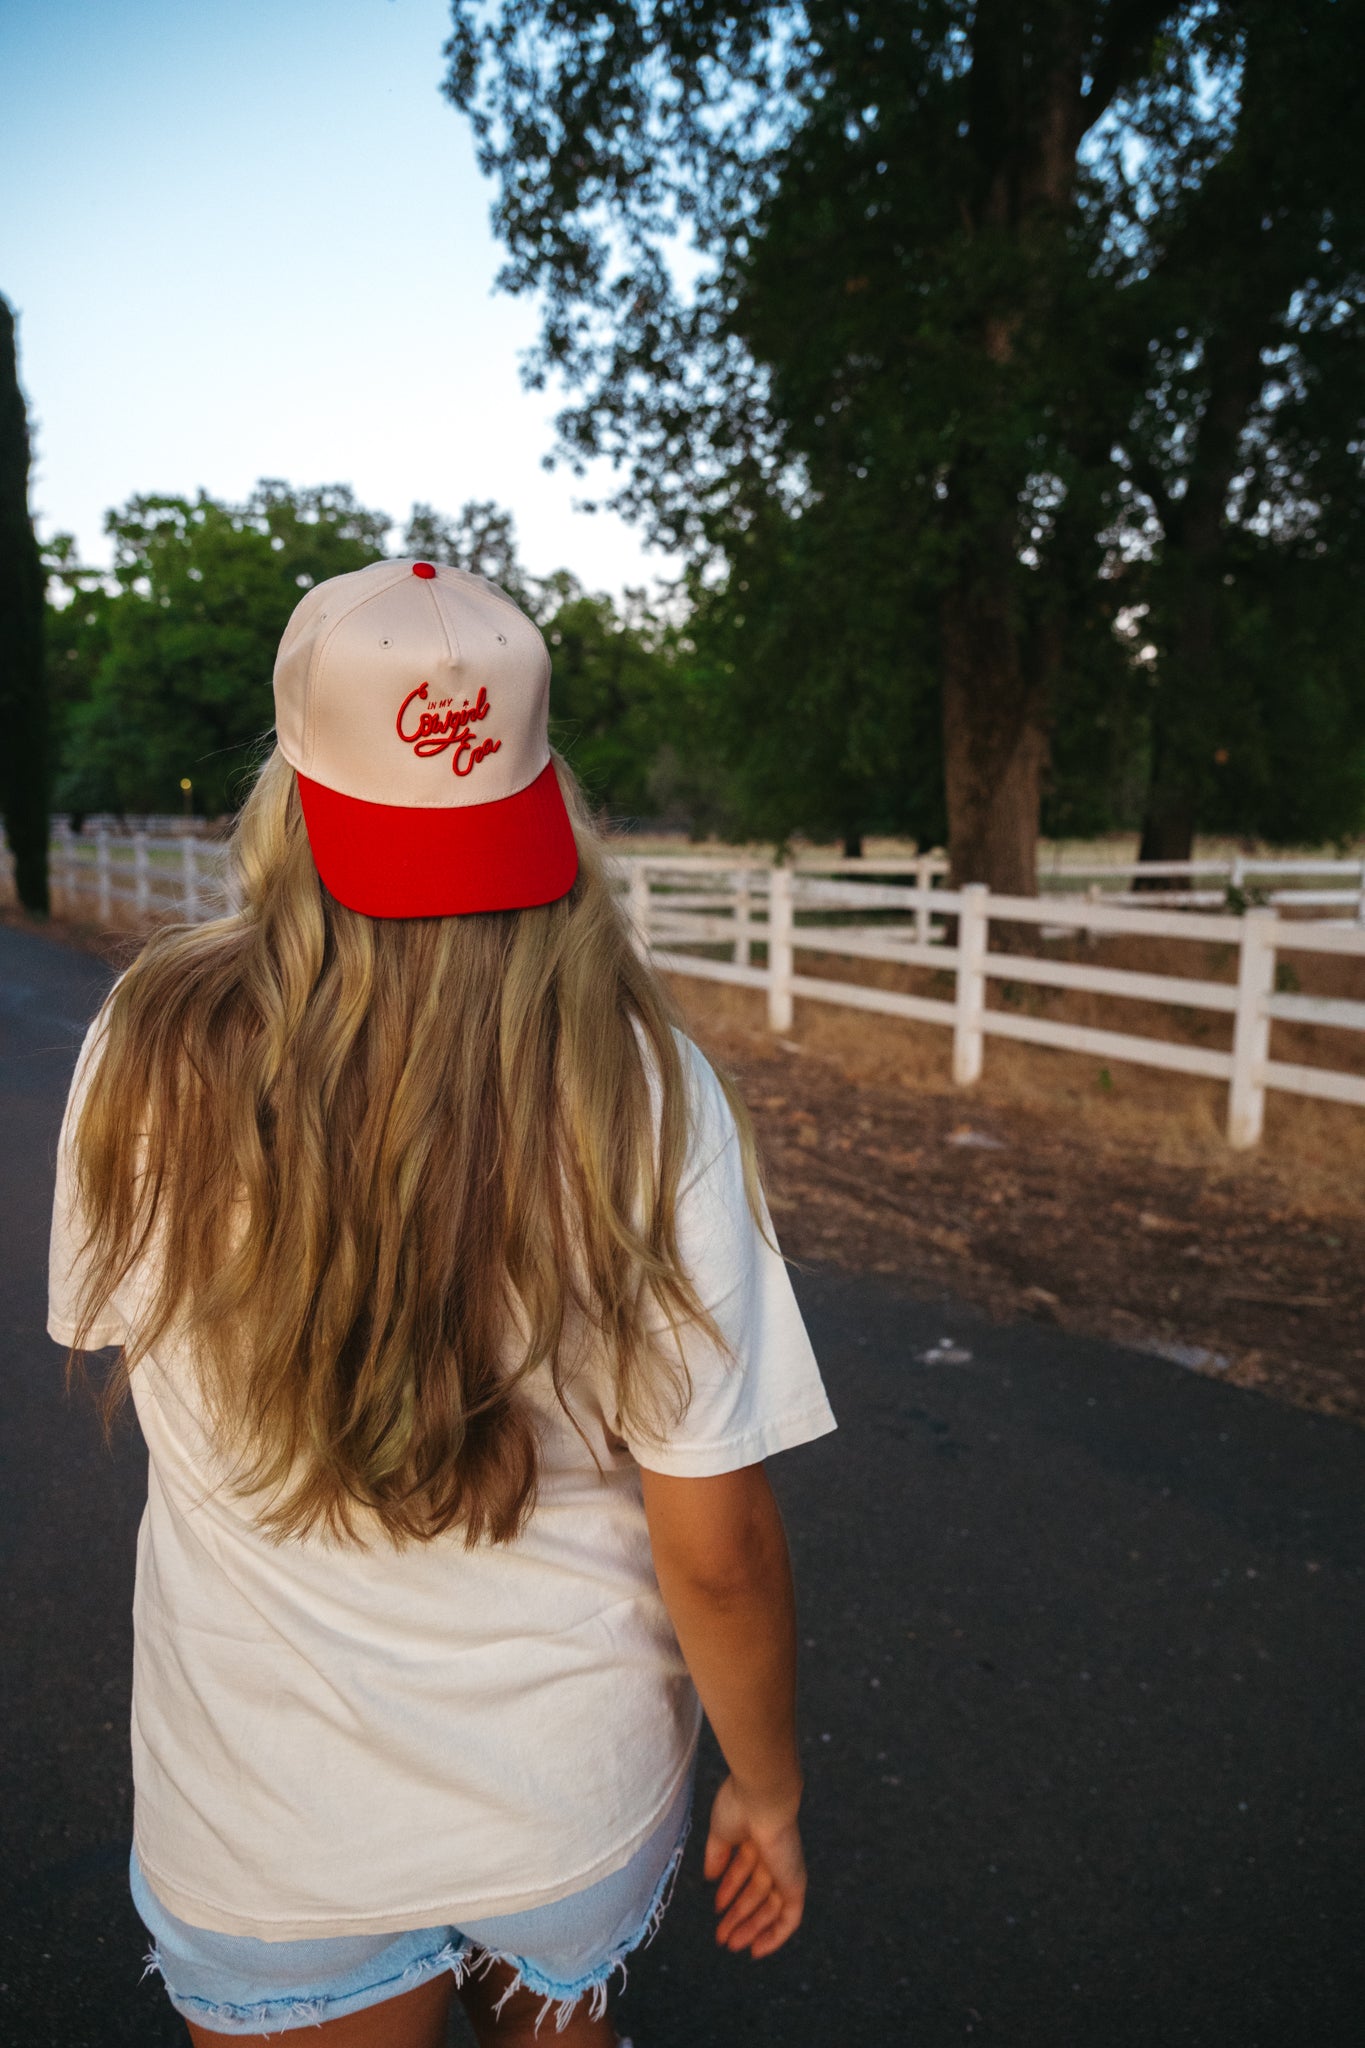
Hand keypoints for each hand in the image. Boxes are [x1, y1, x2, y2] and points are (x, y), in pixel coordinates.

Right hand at [703, 1773, 806, 1958]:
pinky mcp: (795, 1883)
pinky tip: (757, 1948)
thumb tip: (709, 1878)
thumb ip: (716, 1856)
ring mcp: (785, 1870)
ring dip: (750, 1927)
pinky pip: (790, 1916)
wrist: (762, 1798)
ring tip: (731, 1944)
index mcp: (754, 1839)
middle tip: (721, 1937)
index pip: (743, 1871)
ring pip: (769, 1908)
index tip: (716, 1909)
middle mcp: (772, 1856)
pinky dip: (776, 1935)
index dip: (729, 1892)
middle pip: (756, 1893)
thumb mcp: (720, 1834)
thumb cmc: (739, 1808)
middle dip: (737, 1914)